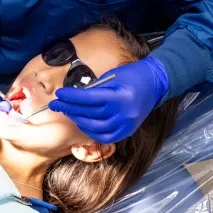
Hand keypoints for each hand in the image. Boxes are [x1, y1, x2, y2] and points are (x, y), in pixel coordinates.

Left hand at [49, 57, 168, 143]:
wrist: (156, 82)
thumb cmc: (132, 75)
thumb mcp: (112, 76)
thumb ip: (94, 88)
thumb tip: (73, 97)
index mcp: (120, 95)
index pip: (89, 98)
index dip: (72, 97)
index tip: (59, 94)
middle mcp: (124, 113)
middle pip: (90, 114)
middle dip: (70, 109)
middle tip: (57, 104)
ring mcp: (127, 124)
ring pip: (95, 128)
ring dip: (78, 120)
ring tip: (68, 112)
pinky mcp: (128, 131)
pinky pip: (105, 137)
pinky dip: (91, 132)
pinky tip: (82, 123)